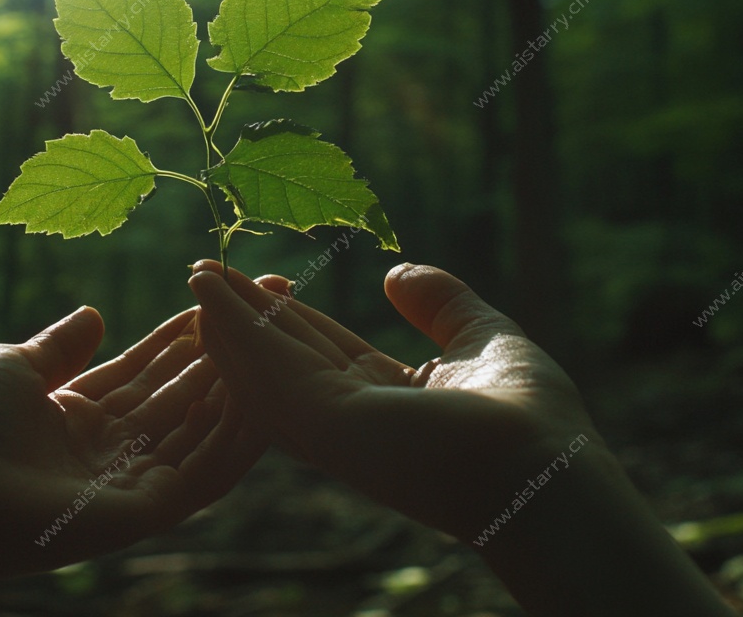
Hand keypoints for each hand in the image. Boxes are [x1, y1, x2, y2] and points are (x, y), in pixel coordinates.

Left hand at [0, 305, 265, 581]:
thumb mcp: (10, 367)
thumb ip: (59, 348)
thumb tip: (94, 313)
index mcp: (74, 416)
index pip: (146, 370)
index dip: (185, 335)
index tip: (224, 296)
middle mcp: (107, 451)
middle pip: (181, 397)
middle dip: (225, 354)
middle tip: (270, 309)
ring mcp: (127, 484)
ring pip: (201, 432)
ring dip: (238, 389)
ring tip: (276, 342)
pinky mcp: (141, 513)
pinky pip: (203, 475)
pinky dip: (236, 441)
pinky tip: (267, 403)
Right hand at [189, 261, 733, 615]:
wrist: (546, 471)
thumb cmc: (532, 423)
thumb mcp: (484, 339)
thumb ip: (442, 304)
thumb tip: (396, 273)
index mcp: (385, 400)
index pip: (321, 351)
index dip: (286, 314)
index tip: (255, 280)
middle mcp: (351, 418)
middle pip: (284, 357)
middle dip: (244, 316)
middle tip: (202, 272)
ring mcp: (333, 426)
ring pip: (264, 366)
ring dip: (227, 320)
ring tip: (196, 276)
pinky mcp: (326, 424)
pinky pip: (268, 371)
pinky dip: (236, 331)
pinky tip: (211, 299)